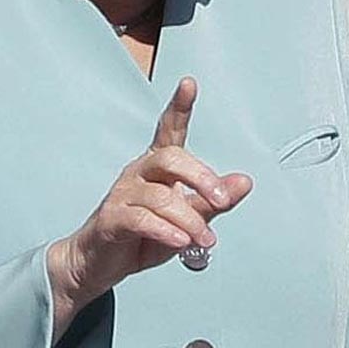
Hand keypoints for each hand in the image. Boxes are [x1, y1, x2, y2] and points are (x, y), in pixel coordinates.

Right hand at [46, 76, 253, 328]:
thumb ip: (213, 202)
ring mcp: (123, 194)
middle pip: (171, 158)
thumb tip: (245, 182)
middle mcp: (140, 172)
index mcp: (159, 166)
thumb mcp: (188, 220)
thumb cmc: (146, 236)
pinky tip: (180, 242)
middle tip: (223, 201)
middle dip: (202, 178)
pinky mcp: (111, 219)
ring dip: (190, 220)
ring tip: (205, 239)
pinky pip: (141, 219)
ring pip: (161, 196)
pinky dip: (165, 230)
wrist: (103, 264)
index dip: (179, 107)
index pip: (169, 129)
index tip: (189, 84)